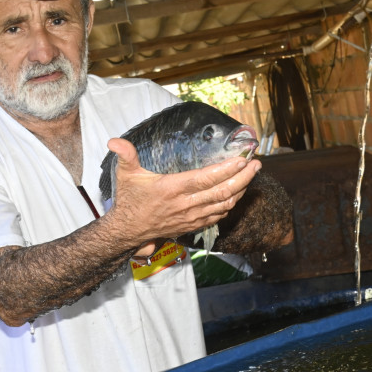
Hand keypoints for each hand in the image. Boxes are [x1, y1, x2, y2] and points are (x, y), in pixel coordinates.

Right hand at [102, 138, 260, 250]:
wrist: (129, 231)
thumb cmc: (130, 201)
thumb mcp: (126, 175)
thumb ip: (125, 156)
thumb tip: (114, 140)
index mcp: (173, 189)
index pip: (206, 179)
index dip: (226, 170)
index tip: (242, 159)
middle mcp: (186, 204)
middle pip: (222, 191)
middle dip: (243, 177)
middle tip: (257, 163)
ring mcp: (192, 216)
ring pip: (225, 204)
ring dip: (241, 189)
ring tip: (252, 174)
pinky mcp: (194, 224)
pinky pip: (219, 215)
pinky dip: (232, 203)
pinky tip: (239, 192)